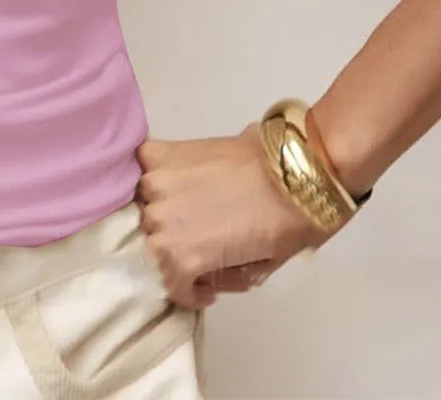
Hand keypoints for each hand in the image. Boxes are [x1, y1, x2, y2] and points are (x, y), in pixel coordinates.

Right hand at [133, 121, 335, 308]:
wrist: (296, 173)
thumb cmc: (284, 226)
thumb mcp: (256, 269)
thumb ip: (223, 274)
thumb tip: (213, 272)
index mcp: (180, 256)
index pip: (170, 282)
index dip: (191, 288)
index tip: (207, 284)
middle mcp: (159, 221)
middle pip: (157, 242)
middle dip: (181, 247)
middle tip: (206, 242)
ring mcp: (157, 183)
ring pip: (148, 204)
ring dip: (167, 208)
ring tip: (193, 207)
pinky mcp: (162, 152)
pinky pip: (144, 164)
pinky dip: (155, 171)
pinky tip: (175, 177)